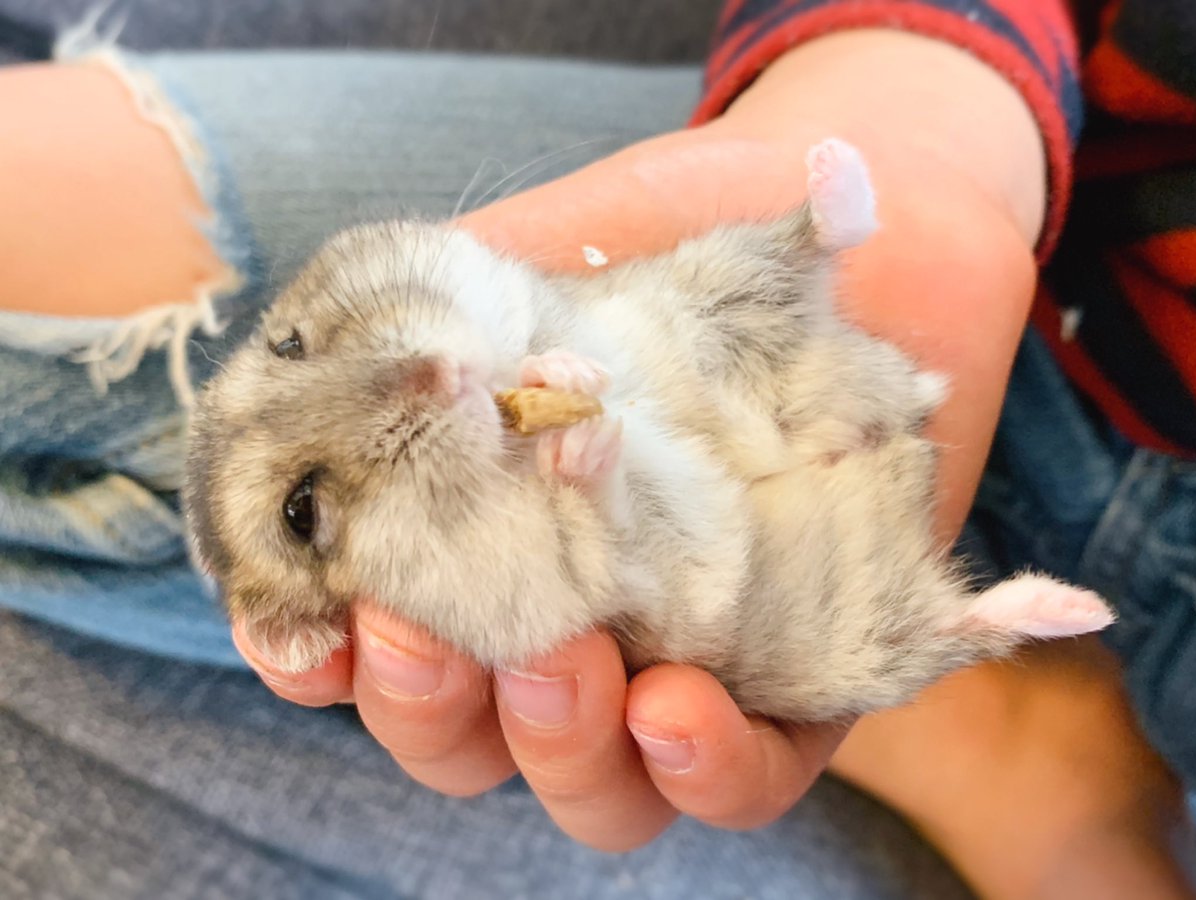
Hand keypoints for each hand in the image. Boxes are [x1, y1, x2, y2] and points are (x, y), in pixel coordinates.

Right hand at [238, 28, 1047, 850]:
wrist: (864, 246)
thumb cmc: (678, 258)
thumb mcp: (535, 261)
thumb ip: (436, 314)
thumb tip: (337, 366)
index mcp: (483, 548)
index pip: (372, 644)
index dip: (317, 658)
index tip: (308, 631)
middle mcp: (565, 625)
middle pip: (463, 735)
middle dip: (428, 705)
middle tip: (423, 633)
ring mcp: (673, 667)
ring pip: (587, 780)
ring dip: (553, 740)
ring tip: (563, 659)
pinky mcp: (792, 691)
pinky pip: (745, 781)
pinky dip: (704, 767)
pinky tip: (676, 710)